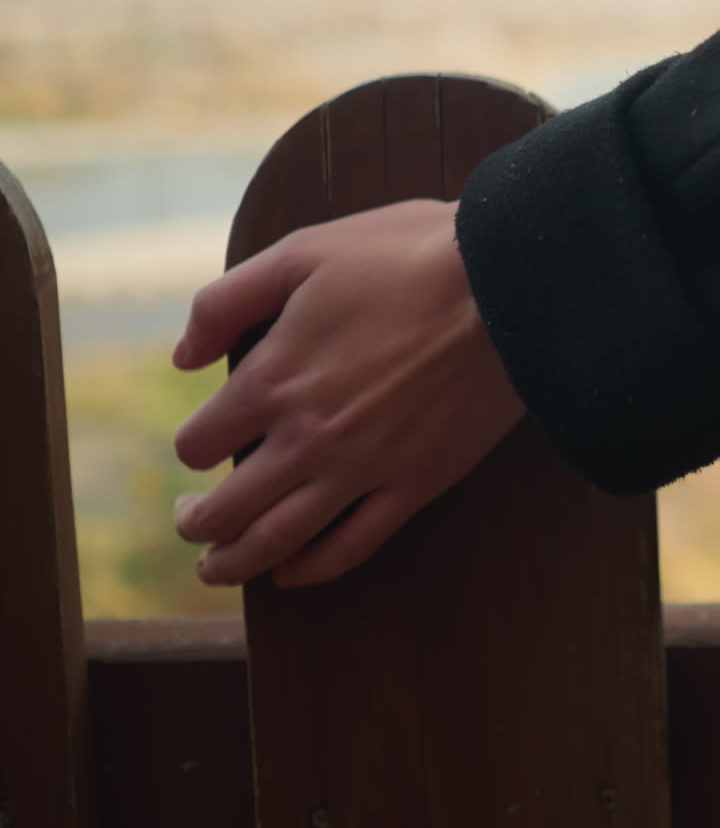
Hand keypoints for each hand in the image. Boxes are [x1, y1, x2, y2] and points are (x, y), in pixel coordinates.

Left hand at [173, 198, 523, 586]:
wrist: (505, 288)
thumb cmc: (402, 257)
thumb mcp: (299, 253)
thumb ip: (225, 302)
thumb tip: (182, 358)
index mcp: (272, 381)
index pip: (199, 443)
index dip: (191, 446)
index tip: (201, 442)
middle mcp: (306, 439)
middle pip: (227, 509)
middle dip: (197, 522)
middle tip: (190, 520)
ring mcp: (361, 470)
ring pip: (279, 542)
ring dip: (236, 563)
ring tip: (218, 568)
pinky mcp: (413, 486)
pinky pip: (352, 547)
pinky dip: (312, 570)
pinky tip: (292, 574)